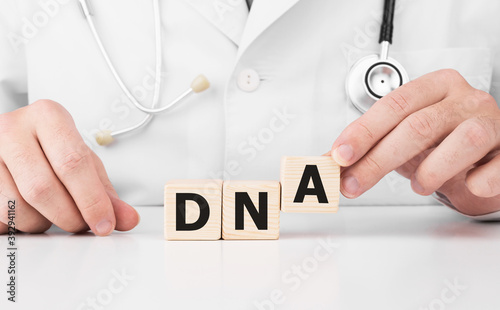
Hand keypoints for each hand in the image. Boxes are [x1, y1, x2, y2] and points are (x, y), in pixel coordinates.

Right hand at [0, 100, 138, 234]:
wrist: (15, 139)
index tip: (105, 224)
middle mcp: (13, 128)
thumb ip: (106, 193)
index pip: (73, 163)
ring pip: (16, 206)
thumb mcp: (84, 164)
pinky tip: (31, 213)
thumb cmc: (53, 150)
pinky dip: (20, 224)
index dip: (91, 200)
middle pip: (43, 188)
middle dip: (68, 217)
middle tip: (81, 224)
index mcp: (48, 116)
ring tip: (53, 214)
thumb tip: (129, 219)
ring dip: (42, 223)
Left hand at [331, 69, 499, 215]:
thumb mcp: (403, 138)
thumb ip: (371, 145)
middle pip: (418, 125)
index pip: (394, 105)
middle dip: (379, 159)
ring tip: (419, 186)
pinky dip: (478, 180)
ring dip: (432, 170)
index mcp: (435, 87)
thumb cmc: (443, 142)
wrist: (489, 154)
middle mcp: (464, 99)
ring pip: (463, 139)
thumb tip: (330, 160)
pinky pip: (497, 166)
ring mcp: (492, 121)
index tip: (339, 154)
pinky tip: (467, 185)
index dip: (364, 131)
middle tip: (355, 183)